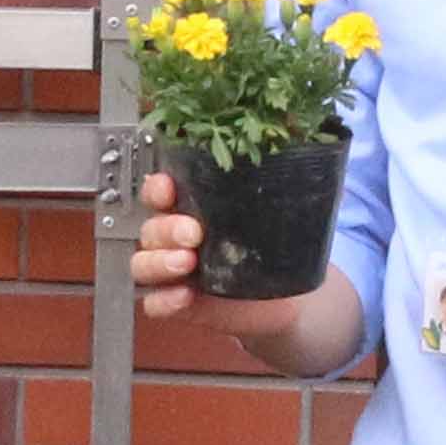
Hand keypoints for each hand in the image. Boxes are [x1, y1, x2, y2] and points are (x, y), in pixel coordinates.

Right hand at [132, 168, 331, 346]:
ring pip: (142, 264)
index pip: (159, 192)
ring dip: (157, 262)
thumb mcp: (279, 211)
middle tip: (194, 233)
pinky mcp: (180, 305)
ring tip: (186, 263)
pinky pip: (155, 303)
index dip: (157, 188)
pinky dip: (163, 300)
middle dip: (166, 228)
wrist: (286, 298)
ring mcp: (174, 273)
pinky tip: (184, 296)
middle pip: (149, 228)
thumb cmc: (275, 248)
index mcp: (192, 208)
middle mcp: (176, 238)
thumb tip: (304, 140)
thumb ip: (281, 177)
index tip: (169, 188)